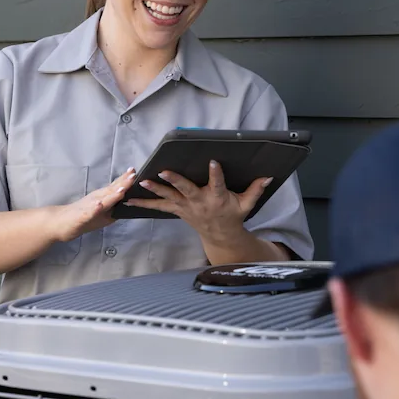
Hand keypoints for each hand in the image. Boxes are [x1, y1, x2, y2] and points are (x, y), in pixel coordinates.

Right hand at [47, 168, 135, 242]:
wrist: (59, 222)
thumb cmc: (81, 216)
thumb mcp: (100, 210)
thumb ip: (112, 203)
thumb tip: (127, 199)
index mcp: (102, 198)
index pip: (115, 188)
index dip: (125, 180)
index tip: (134, 171)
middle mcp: (96, 200)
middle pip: (111, 190)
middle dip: (122, 183)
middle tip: (133, 174)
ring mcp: (88, 208)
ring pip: (102, 200)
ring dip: (112, 195)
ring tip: (121, 190)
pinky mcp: (81, 217)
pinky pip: (88, 213)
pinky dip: (94, 209)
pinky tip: (99, 205)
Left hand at [124, 161, 272, 243]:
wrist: (220, 236)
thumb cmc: (233, 215)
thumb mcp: (247, 204)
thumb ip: (256, 189)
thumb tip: (269, 176)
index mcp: (217, 198)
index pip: (217, 183)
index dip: (215, 173)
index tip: (212, 161)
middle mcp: (199, 202)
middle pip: (186, 189)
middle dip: (175, 180)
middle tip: (164, 171)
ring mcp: (186, 207)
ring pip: (169, 197)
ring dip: (154, 189)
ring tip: (141, 181)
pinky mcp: (177, 210)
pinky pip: (159, 206)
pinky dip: (144, 202)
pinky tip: (130, 198)